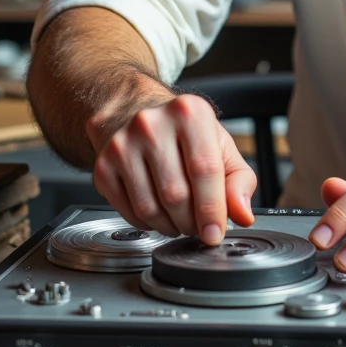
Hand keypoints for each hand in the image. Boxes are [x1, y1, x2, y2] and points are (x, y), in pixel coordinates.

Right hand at [88, 94, 256, 242]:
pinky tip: (158, 213)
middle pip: (176, 194)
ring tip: (180, 220)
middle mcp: (151, 124)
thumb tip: (242, 214)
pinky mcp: (103, 166)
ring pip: (150, 208)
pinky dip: (148, 224)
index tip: (215, 233)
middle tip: (198, 225)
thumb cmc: (183, 133)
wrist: (133, 113)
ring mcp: (122, 145)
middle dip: (191, 222)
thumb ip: (239, 181)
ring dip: (170, 226)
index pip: (204, 170)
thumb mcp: (221, 147)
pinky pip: (129, 213)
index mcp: (189, 112)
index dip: (212, 210)